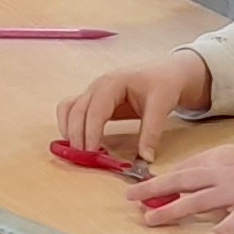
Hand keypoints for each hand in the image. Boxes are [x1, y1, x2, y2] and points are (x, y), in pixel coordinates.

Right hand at [57, 52, 211, 155]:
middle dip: (77, 135)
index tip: (92, 152)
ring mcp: (92, 92)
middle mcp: (98, 86)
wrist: (165, 74)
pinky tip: (77, 142)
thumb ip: (152, 132)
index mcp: (114, 82)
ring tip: (77, 152)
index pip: (96, 109)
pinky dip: (69, 125)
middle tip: (84, 158)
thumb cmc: (162, 84)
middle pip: (77, 110)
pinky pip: (71, 110)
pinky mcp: (92, 101)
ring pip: (68, 109)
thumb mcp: (161, 106)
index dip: (91, 131)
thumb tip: (146, 159)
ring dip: (69, 130)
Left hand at [127, 143, 233, 233]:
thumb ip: (212, 166)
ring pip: (199, 201)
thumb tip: (184, 177)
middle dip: (153, 190)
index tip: (139, 189)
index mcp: (221, 158)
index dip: (160, 180)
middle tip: (130, 198)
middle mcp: (225, 174)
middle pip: (183, 181)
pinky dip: (221, 230)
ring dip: (172, 210)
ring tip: (151, 220)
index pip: (184, 168)